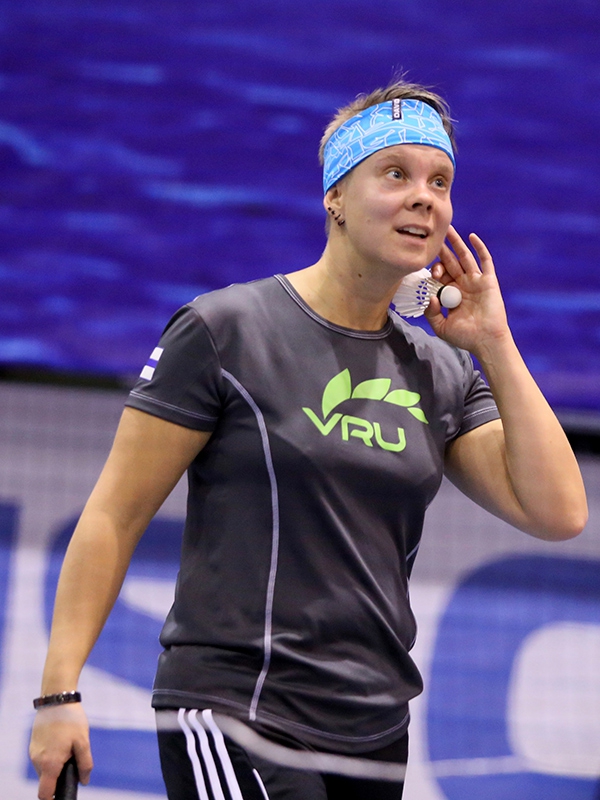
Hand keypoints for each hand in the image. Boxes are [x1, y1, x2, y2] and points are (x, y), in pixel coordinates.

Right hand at [30, 703, 92, 799]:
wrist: (57, 698)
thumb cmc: (71, 719)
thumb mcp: (83, 741)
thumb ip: (84, 764)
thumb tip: (84, 781)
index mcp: (49, 764)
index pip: (45, 793)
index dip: (55, 795)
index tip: (65, 788)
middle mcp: (37, 761)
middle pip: (47, 780)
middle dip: (59, 774)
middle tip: (72, 757)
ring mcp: (33, 752)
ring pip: (44, 768)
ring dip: (55, 764)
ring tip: (67, 745)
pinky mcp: (33, 744)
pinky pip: (42, 758)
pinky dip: (51, 755)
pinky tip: (61, 740)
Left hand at [425, 225, 509, 356]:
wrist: (486, 341)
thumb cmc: (465, 337)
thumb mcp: (441, 327)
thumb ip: (431, 313)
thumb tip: (430, 297)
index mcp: (451, 294)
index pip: (439, 276)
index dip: (434, 271)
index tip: (431, 273)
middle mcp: (463, 285)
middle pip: (450, 263)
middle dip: (441, 251)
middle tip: (431, 238)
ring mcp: (476, 282)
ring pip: (465, 257)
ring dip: (456, 243)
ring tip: (447, 229)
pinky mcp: (488, 281)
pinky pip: (485, 261)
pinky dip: (479, 248)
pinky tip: (472, 237)